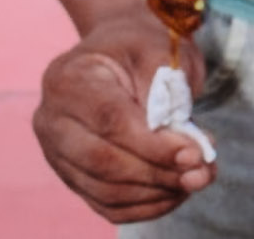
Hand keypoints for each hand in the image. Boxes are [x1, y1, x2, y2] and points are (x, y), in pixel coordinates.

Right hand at [32, 10, 215, 222]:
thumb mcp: (161, 49)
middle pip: (102, 161)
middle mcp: (52, 120)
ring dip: (156, 192)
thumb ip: (171, 91)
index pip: (109, 121)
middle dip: (158, 171)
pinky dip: (144, 205)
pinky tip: (176, 192)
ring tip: (196, 179)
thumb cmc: (142, 47)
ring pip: (104, 189)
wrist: (121, 52)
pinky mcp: (72, 176)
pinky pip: (105, 204)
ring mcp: (57, 153)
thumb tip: (186, 146)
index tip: (194, 152)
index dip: (153, 143)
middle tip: (201, 172)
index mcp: (69, 79)